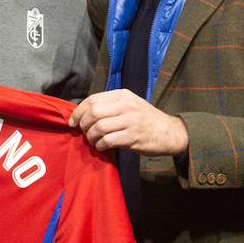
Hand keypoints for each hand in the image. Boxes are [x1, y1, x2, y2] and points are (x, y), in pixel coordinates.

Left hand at [69, 90, 188, 155]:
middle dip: (83, 125)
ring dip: (91, 137)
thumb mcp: (130, 105)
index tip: (73, 122)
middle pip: (93, 113)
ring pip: (98, 127)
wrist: (171, 132)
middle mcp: (126, 105)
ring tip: (93, 141)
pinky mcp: (133, 137)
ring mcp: (130, 121)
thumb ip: (111, 106)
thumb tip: (85, 114)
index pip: (93, 99)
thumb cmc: (146, 120)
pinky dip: (100, 145)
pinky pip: (108, 140)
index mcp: (123, 95)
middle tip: (84, 133)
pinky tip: (102, 147)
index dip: (78, 112)